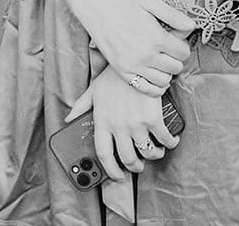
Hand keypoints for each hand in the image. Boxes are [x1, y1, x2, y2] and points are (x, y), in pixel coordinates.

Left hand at [66, 67, 179, 181]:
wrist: (135, 61)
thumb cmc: (114, 77)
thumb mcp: (94, 91)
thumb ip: (81, 106)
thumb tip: (68, 119)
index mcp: (102, 121)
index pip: (103, 154)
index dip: (110, 170)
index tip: (118, 176)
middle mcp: (118, 126)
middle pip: (127, 158)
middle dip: (135, 167)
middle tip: (139, 165)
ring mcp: (136, 124)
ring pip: (147, 153)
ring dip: (154, 156)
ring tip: (156, 151)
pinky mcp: (153, 118)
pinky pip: (164, 140)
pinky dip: (169, 144)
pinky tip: (171, 140)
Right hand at [73, 0, 192, 93]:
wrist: (96, 10)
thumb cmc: (124, 4)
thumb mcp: (151, 2)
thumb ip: (174, 15)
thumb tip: (192, 27)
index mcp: (157, 37)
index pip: (184, 53)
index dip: (181, 46)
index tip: (173, 40)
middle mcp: (147, 55)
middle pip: (176, 67)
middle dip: (174, 58)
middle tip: (165, 49)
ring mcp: (134, 65)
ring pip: (164, 80)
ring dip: (165, 72)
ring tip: (158, 60)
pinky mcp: (123, 72)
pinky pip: (146, 89)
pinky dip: (154, 86)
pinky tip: (153, 75)